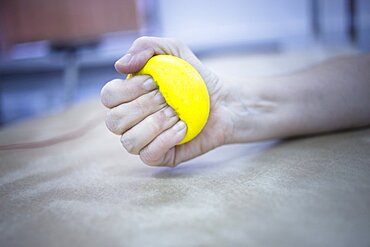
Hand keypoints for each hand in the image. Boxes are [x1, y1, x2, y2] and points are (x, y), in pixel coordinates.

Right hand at [100, 37, 234, 166]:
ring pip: (129, 142)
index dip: (128, 90)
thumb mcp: (174, 50)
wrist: (223, 101)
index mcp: (127, 98)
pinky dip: (166, 139)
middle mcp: (130, 121)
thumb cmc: (195, 78)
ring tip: (175, 114)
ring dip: (154, 125)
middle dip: (143, 107)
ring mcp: (144, 141)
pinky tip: (183, 127)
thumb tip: (120, 66)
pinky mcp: (161, 156)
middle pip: (114, 121)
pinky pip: (149, 155)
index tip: (154, 82)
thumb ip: (145, 47)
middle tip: (167, 98)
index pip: (108, 97)